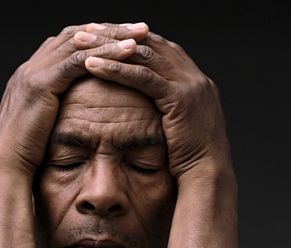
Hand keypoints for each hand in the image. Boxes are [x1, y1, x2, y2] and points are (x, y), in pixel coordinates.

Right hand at [0, 23, 148, 176]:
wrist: (8, 165)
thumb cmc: (33, 148)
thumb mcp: (51, 119)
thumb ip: (64, 104)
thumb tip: (89, 104)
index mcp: (37, 72)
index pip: (72, 41)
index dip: (101, 36)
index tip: (128, 36)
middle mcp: (34, 65)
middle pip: (78, 34)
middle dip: (111, 29)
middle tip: (140, 28)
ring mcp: (34, 72)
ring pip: (80, 43)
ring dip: (112, 37)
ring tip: (141, 34)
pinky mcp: (40, 85)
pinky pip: (77, 62)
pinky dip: (105, 54)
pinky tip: (129, 51)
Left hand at [81, 31, 231, 182]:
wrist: (209, 173)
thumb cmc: (189, 154)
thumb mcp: (180, 122)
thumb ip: (167, 104)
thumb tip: (145, 100)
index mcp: (193, 79)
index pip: (158, 47)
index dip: (129, 38)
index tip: (103, 35)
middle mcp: (194, 76)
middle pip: (150, 43)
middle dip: (116, 34)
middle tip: (87, 30)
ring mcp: (190, 84)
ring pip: (144, 55)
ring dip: (110, 47)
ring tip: (81, 43)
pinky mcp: (181, 98)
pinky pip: (144, 77)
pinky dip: (117, 70)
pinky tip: (93, 66)